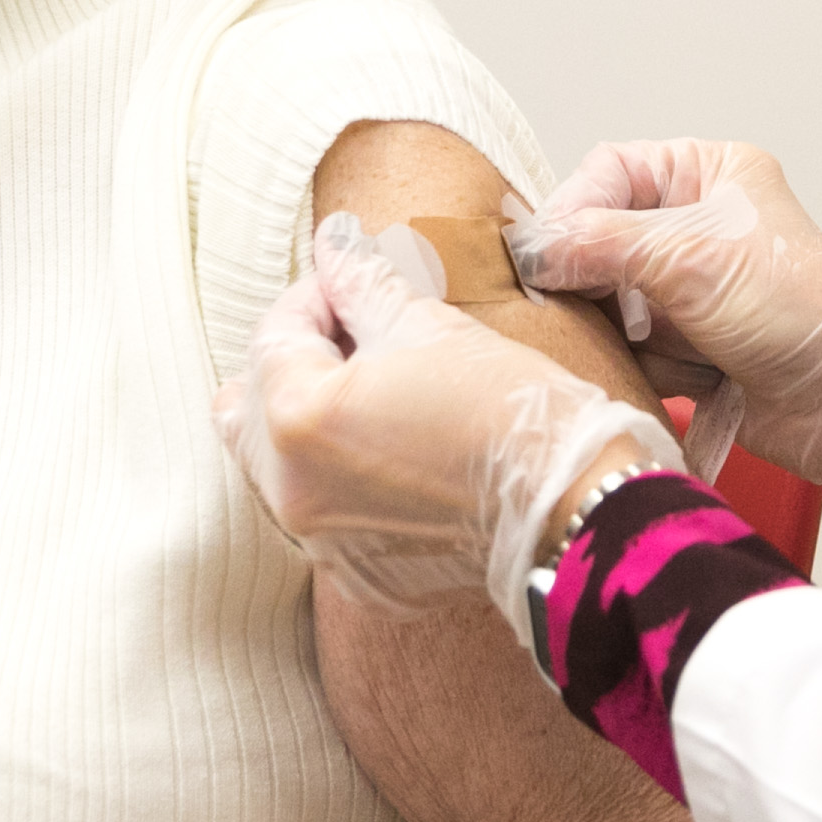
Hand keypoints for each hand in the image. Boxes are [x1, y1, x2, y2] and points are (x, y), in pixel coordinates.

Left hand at [220, 215, 673, 610]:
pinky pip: (322, 519)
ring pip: (276, 469)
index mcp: (296, 418)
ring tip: (376, 398)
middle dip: (292, 363)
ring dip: (309, 425)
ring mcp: (320, 543)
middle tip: (352, 340)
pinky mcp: (358, 576)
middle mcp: (291, 490)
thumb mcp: (429, 325)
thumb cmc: (508, 412)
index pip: (275, 335)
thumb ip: (362, 281)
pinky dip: (342, 483)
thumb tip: (333, 244)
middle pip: (248, 409)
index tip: (356, 284)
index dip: (317, 297)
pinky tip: (398, 457)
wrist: (572, 505)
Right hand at [504, 143, 821, 523]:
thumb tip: (531, 250)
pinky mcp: (688, 345)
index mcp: (709, 173)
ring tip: (662, 344)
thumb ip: (597, 244)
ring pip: (608, 301)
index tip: (545, 254)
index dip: (572, 210)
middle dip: (595, 279)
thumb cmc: (799, 310)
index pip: (609, 173)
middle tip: (591, 304)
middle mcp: (697, 225)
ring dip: (623, 330)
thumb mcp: (688, 257)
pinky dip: (642, 365)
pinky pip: (629, 349)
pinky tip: (681, 373)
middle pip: (598, 240)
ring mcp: (691, 289)